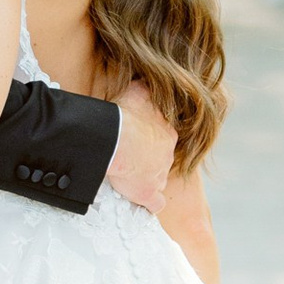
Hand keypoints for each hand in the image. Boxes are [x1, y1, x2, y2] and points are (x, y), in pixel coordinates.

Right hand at [105, 80, 175, 208]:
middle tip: (130, 159)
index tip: (135, 141)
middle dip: (149, 161)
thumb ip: (144, 88)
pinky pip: (155, 203)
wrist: (115, 138)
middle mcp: (168, 154)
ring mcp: (160, 175)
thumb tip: (145, 80)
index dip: (148, 141)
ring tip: (130, 178)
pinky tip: (141, 202)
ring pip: (159, 179)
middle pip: (162, 160)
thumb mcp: (137, 93)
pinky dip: (149, 203)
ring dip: (147, 180)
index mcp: (167, 133)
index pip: (162, 139)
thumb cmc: (123, 114)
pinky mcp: (149, 193)